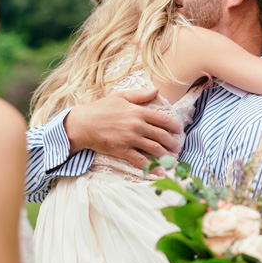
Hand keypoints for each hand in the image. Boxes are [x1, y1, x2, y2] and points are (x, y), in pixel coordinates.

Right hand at [63, 89, 183, 168]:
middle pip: (161, 135)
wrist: (82, 124)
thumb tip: (155, 90)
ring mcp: (130, 139)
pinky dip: (151, 167)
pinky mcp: (122, 151)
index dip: (174, 125)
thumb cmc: (100, 108)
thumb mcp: (120, 96)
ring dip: (166, 155)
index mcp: (138, 111)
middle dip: (173, 143)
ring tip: (172, 160)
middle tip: (178, 147)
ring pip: (154, 149)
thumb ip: (139, 95)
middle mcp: (137, 125)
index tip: (179, 130)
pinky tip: (159, 172)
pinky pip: (140, 161)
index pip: (162, 119)